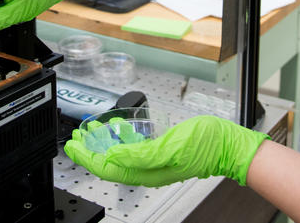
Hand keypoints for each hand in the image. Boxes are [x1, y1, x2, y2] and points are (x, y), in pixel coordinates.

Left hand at [64, 115, 268, 186]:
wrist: (227, 144)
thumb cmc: (205, 145)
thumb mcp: (170, 146)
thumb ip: (140, 154)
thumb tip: (112, 157)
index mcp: (146, 171)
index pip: (107, 168)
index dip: (86, 158)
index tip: (72, 146)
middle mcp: (146, 170)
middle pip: (109, 164)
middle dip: (89, 151)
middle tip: (75, 138)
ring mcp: (153, 162)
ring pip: (119, 156)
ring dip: (102, 144)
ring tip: (91, 130)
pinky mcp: (159, 152)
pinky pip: (133, 149)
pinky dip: (120, 139)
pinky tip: (117, 129)